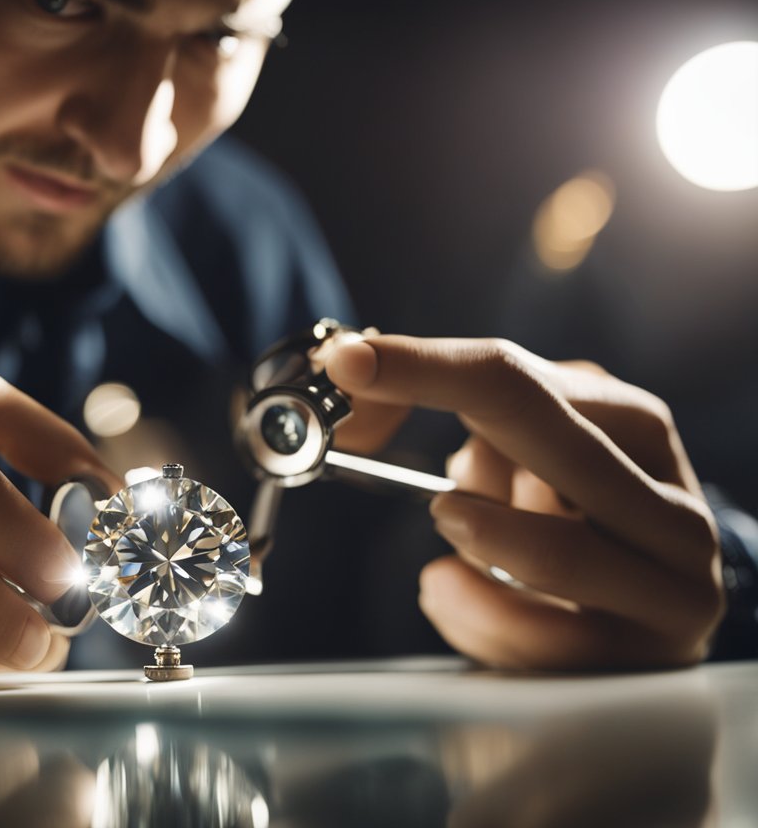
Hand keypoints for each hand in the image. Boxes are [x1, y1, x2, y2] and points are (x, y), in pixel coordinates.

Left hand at [325, 335, 723, 669]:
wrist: (641, 617)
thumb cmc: (557, 516)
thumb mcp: (509, 449)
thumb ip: (440, 404)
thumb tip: (349, 370)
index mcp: (629, 424)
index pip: (515, 377)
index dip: (426, 369)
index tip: (349, 365)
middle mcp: (669, 500)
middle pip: (560, 453)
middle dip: (476, 465)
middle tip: (436, 494)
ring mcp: (674, 585)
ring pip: (560, 556)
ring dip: (485, 545)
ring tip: (457, 533)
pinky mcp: (652, 657)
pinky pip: (541, 639)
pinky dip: (476, 615)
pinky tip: (456, 590)